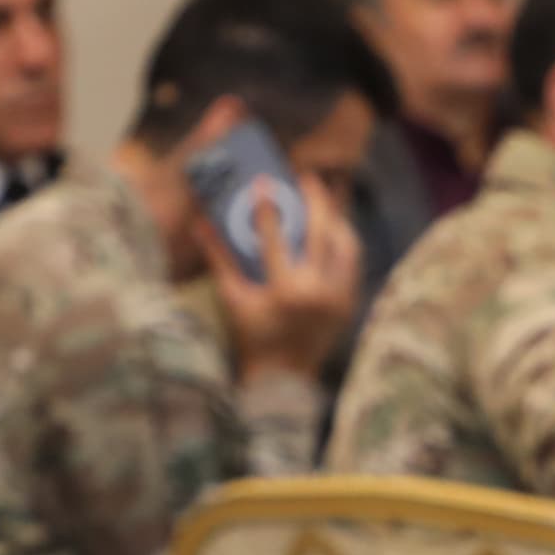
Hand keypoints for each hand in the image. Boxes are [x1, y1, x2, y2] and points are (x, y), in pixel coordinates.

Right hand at [205, 173, 361, 383]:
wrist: (283, 378)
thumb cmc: (252, 336)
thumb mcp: (233, 298)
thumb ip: (219, 258)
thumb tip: (201, 222)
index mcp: (285, 291)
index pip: (275, 238)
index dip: (268, 207)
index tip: (264, 181)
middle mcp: (316, 292)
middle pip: (321, 232)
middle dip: (316, 199)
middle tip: (307, 177)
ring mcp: (338, 298)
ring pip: (346, 245)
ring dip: (336, 219)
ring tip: (324, 202)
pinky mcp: (350, 303)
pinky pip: (353, 264)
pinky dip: (344, 243)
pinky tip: (335, 230)